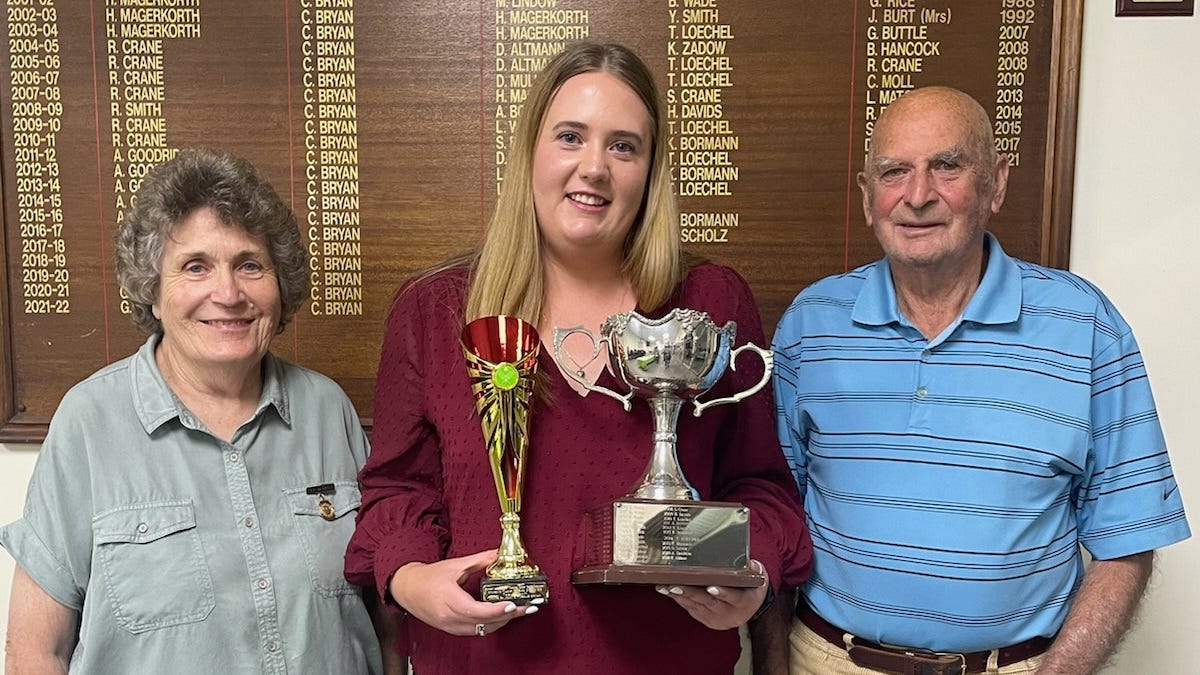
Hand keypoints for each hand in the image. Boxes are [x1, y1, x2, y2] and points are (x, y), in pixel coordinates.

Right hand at [387, 549, 540, 636]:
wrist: (408, 589)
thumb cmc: (428, 577)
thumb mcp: (455, 565)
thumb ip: (479, 560)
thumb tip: (498, 554)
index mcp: (448, 599)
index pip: (476, 610)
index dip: (496, 610)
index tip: (513, 605)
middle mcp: (449, 616)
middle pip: (483, 622)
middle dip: (508, 616)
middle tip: (527, 607)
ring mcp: (450, 626)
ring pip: (482, 629)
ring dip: (502, 622)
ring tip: (520, 611)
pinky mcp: (451, 630)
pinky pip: (476, 631)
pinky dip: (491, 624)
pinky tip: (502, 616)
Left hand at [656, 560, 769, 629]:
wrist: (748, 610)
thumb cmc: (751, 589)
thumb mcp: (758, 579)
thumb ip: (755, 571)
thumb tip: (751, 564)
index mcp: (744, 603)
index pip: (734, 597)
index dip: (722, 593)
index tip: (711, 588)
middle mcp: (729, 613)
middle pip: (708, 602)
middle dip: (690, 593)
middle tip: (675, 585)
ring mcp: (716, 618)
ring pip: (696, 605)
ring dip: (679, 595)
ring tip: (665, 586)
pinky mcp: (704, 619)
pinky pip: (690, 608)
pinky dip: (678, 598)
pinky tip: (667, 590)